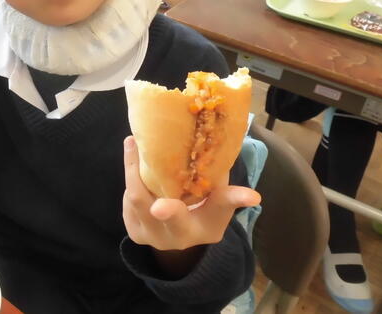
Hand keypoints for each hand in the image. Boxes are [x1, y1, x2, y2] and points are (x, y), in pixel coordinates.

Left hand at [122, 136, 260, 250]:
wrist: (176, 236)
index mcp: (208, 228)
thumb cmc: (202, 210)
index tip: (253, 195)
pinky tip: (133, 162)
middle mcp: (180, 238)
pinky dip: (131, 178)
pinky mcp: (133, 232)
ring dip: (134, 169)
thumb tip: (226, 144)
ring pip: (138, 199)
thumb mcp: (217, 200)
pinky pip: (128, 200)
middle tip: (157, 170)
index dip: (236, 199)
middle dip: (158, 187)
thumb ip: (222, 180)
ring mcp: (154, 238)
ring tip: (133, 143)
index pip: (222, 209)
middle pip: (170, 213)